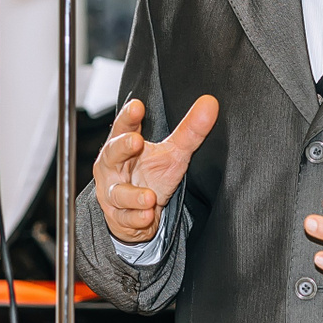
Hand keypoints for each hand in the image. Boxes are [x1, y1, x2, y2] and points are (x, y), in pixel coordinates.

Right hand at [93, 95, 218, 243]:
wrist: (137, 212)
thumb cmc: (151, 175)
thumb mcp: (173, 153)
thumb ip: (190, 131)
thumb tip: (210, 103)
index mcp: (123, 145)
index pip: (124, 127)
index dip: (129, 117)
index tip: (138, 106)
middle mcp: (112, 168)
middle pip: (112, 154)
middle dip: (122, 148)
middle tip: (136, 141)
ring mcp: (113, 193)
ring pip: (118, 192)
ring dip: (133, 195)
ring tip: (150, 196)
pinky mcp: (118, 217)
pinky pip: (126, 218)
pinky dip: (136, 218)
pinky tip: (146, 216)